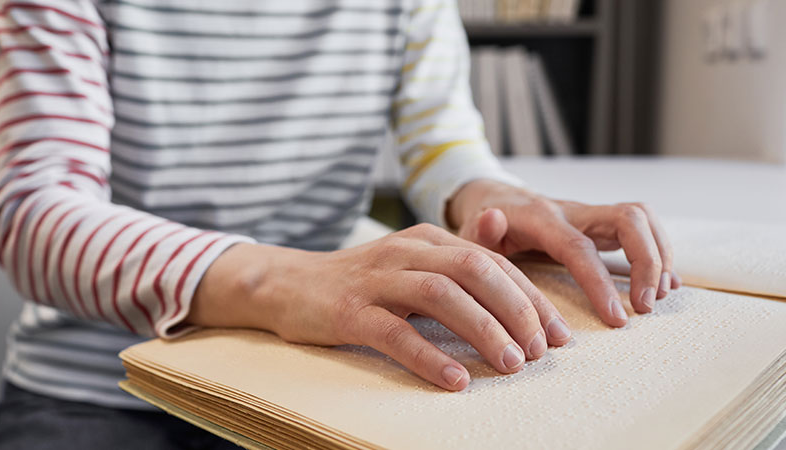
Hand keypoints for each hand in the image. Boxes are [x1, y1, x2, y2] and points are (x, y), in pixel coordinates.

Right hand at [189, 224, 572, 390]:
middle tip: (541, 350)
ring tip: (511, 364)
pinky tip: (455, 381)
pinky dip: (429, 357)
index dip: (530, 296)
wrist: (288, 283)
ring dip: (482, 330)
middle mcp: (405, 251)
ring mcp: (375, 279)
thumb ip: (455, 263)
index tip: (557, 333)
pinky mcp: (349, 311)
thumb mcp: (411, 263)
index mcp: (426, 238)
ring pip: (440, 296)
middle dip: (517, 309)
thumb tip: (508, 269)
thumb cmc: (359, 281)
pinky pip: (395, 333)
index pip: (491, 261)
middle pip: (474, 270)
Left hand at [448, 179, 681, 326]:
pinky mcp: (600, 223)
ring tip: (659, 295)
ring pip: (641, 218)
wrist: (495, 199)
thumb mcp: (471, 231)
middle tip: (647, 306)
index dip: (600, 282)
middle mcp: (572, 211)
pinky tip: (662, 283)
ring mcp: (590, 214)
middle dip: (647, 262)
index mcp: (541, 219)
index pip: (579, 247)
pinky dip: (658, 252)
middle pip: (628, 219)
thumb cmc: (483, 224)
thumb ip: (480, 232)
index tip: (617, 317)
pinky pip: (640, 228)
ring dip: (659, 255)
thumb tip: (492, 219)